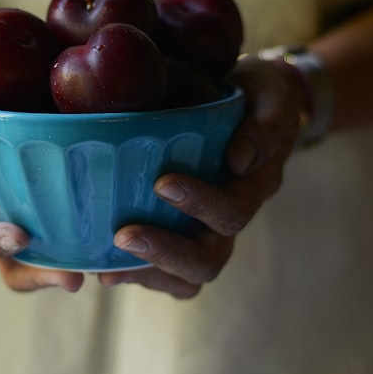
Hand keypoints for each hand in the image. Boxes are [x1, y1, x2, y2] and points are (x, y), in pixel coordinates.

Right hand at [0, 79, 84, 292]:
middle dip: (41, 277)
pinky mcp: (63, 203)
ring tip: (103, 271)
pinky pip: (79, 229)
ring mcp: (33, 215)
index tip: (19, 236)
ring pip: (51, 257)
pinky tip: (124, 238)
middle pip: (16, 267)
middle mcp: (0, 221)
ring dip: (74, 268)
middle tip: (73, 279)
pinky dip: (97, 240)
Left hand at [97, 57, 303, 297]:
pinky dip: (134, 272)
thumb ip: (265, 124)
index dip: (201, 203)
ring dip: (146, 272)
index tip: (163, 183)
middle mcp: (230, 219)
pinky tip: (99, 265)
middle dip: (165, 251)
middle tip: (124, 236)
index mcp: (254, 188)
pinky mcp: (182, 233)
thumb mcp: (273, 97)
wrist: (254, 105)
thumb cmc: (261, 97)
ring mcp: (207, 232)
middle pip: (208, 261)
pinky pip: (165, 271)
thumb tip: (239, 160)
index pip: (233, 211)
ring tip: (104, 267)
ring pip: (186, 276)